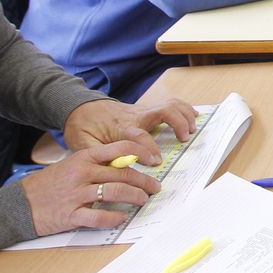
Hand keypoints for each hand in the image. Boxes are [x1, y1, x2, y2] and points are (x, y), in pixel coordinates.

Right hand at [20, 140, 163, 235]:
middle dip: (144, 181)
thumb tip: (127, 166)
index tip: (155, 161)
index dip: (143, 153)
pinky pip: (99, 216)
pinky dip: (115, 217)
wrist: (17, 204)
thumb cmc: (48, 184)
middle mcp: (82, 173)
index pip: (121, 148)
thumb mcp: (72, 165)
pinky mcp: (70, 215)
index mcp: (84, 157)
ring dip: (135, 197)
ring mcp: (76, 194)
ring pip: (116, 192)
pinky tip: (123, 217)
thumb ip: (96, 164)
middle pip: (123, 173)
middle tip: (155, 187)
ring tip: (143, 200)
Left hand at [63, 97, 196, 155]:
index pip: (138, 136)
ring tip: (192, 129)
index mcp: (120, 127)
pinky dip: (183, 108)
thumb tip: (114, 169)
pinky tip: (192, 117)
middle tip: (184, 138)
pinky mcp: (146, 109)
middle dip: (178, 123)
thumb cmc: (82, 127)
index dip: (148, 149)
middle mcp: (135, 116)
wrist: (80, 107)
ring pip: (169, 104)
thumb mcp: (82, 145)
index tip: (155, 161)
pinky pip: (170, 103)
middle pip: (163, 111)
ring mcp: (142, 110)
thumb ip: (98, 156)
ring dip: (184, 114)